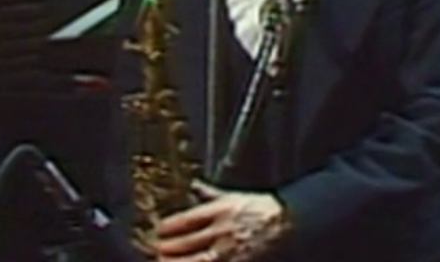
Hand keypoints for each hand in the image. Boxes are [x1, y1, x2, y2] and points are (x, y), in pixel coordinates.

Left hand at [155, 180, 291, 261]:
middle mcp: (221, 230)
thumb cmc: (259, 208)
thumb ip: (210, 193)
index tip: (157, 230)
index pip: (186, 220)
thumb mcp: (233, 196)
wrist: (285, 221)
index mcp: (219, 211)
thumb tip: (194, 185)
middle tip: (154, 249)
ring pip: (196, 260)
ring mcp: (229, 249)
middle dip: (167, 248)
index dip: (168, 227)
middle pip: (187, 242)